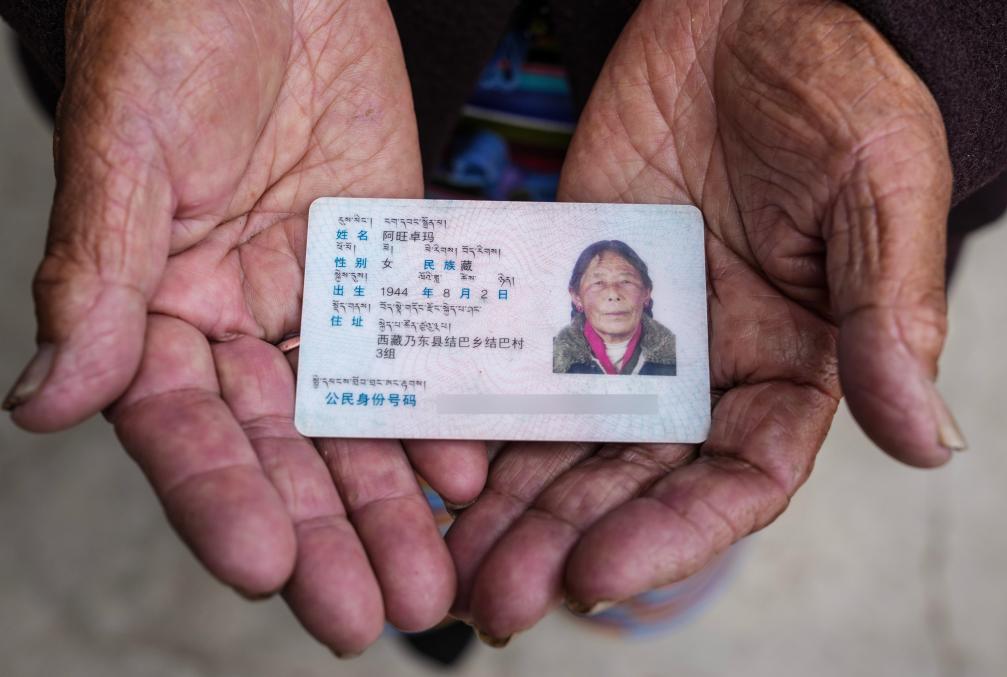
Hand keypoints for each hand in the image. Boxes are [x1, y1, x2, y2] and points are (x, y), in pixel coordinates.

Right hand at [4, 0, 485, 652]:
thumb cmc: (174, 27)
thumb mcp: (127, 147)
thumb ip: (94, 273)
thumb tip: (40, 398)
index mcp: (157, 306)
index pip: (185, 429)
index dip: (221, 500)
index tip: (264, 569)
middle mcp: (239, 320)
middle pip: (281, 450)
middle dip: (325, 535)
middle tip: (372, 616)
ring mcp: (320, 298)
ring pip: (354, 421)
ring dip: (390, 502)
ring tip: (431, 579)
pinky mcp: (387, 264)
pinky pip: (415, 352)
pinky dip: (439, 412)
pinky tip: (466, 471)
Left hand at [447, 0, 958, 640]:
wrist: (746, 6)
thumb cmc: (835, 86)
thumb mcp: (879, 190)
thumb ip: (889, 314)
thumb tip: (931, 442)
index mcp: (790, 363)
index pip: (736, 480)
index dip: (673, 536)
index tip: (599, 576)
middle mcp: (704, 365)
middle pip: (633, 481)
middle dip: (567, 542)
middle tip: (494, 602)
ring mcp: (630, 329)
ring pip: (568, 440)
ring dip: (514, 506)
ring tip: (454, 563)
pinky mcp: (569, 285)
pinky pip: (522, 361)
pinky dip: (483, 416)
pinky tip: (437, 464)